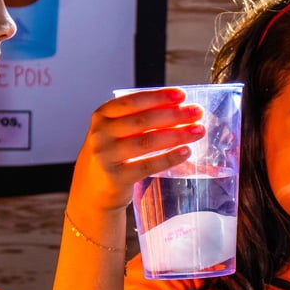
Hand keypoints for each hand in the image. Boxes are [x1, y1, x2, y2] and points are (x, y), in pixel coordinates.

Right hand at [70, 87, 205, 213]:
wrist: (91, 193)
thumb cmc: (111, 158)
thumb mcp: (115, 133)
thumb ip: (137, 121)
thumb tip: (178, 109)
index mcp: (102, 117)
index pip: (132, 101)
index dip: (159, 97)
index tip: (182, 96)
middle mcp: (101, 134)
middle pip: (144, 120)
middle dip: (174, 115)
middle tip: (197, 113)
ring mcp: (107, 156)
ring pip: (148, 142)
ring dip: (177, 135)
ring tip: (198, 131)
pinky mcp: (117, 177)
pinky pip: (148, 165)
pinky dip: (170, 158)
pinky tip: (186, 152)